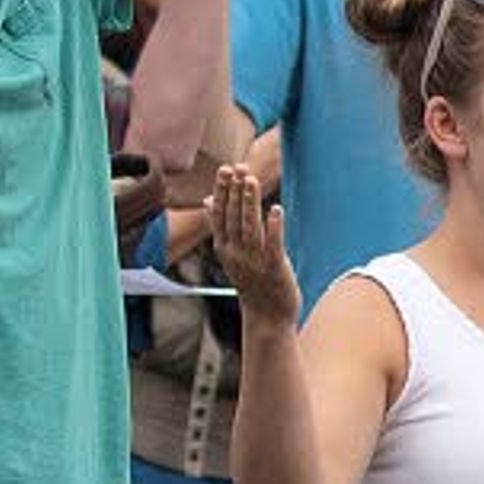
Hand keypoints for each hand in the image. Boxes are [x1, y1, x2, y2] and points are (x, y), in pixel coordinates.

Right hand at [206, 162, 296, 321]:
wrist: (266, 317)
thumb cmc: (252, 282)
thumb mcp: (231, 254)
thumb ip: (222, 227)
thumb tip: (207, 200)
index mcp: (224, 247)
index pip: (220, 214)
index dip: (222, 191)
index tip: (224, 170)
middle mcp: (236, 253)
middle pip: (233, 217)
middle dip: (235, 191)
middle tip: (238, 167)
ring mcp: (254, 261)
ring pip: (250, 227)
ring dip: (250, 202)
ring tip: (251, 180)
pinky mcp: (275, 268)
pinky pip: (273, 244)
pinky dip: (274, 226)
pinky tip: (276, 209)